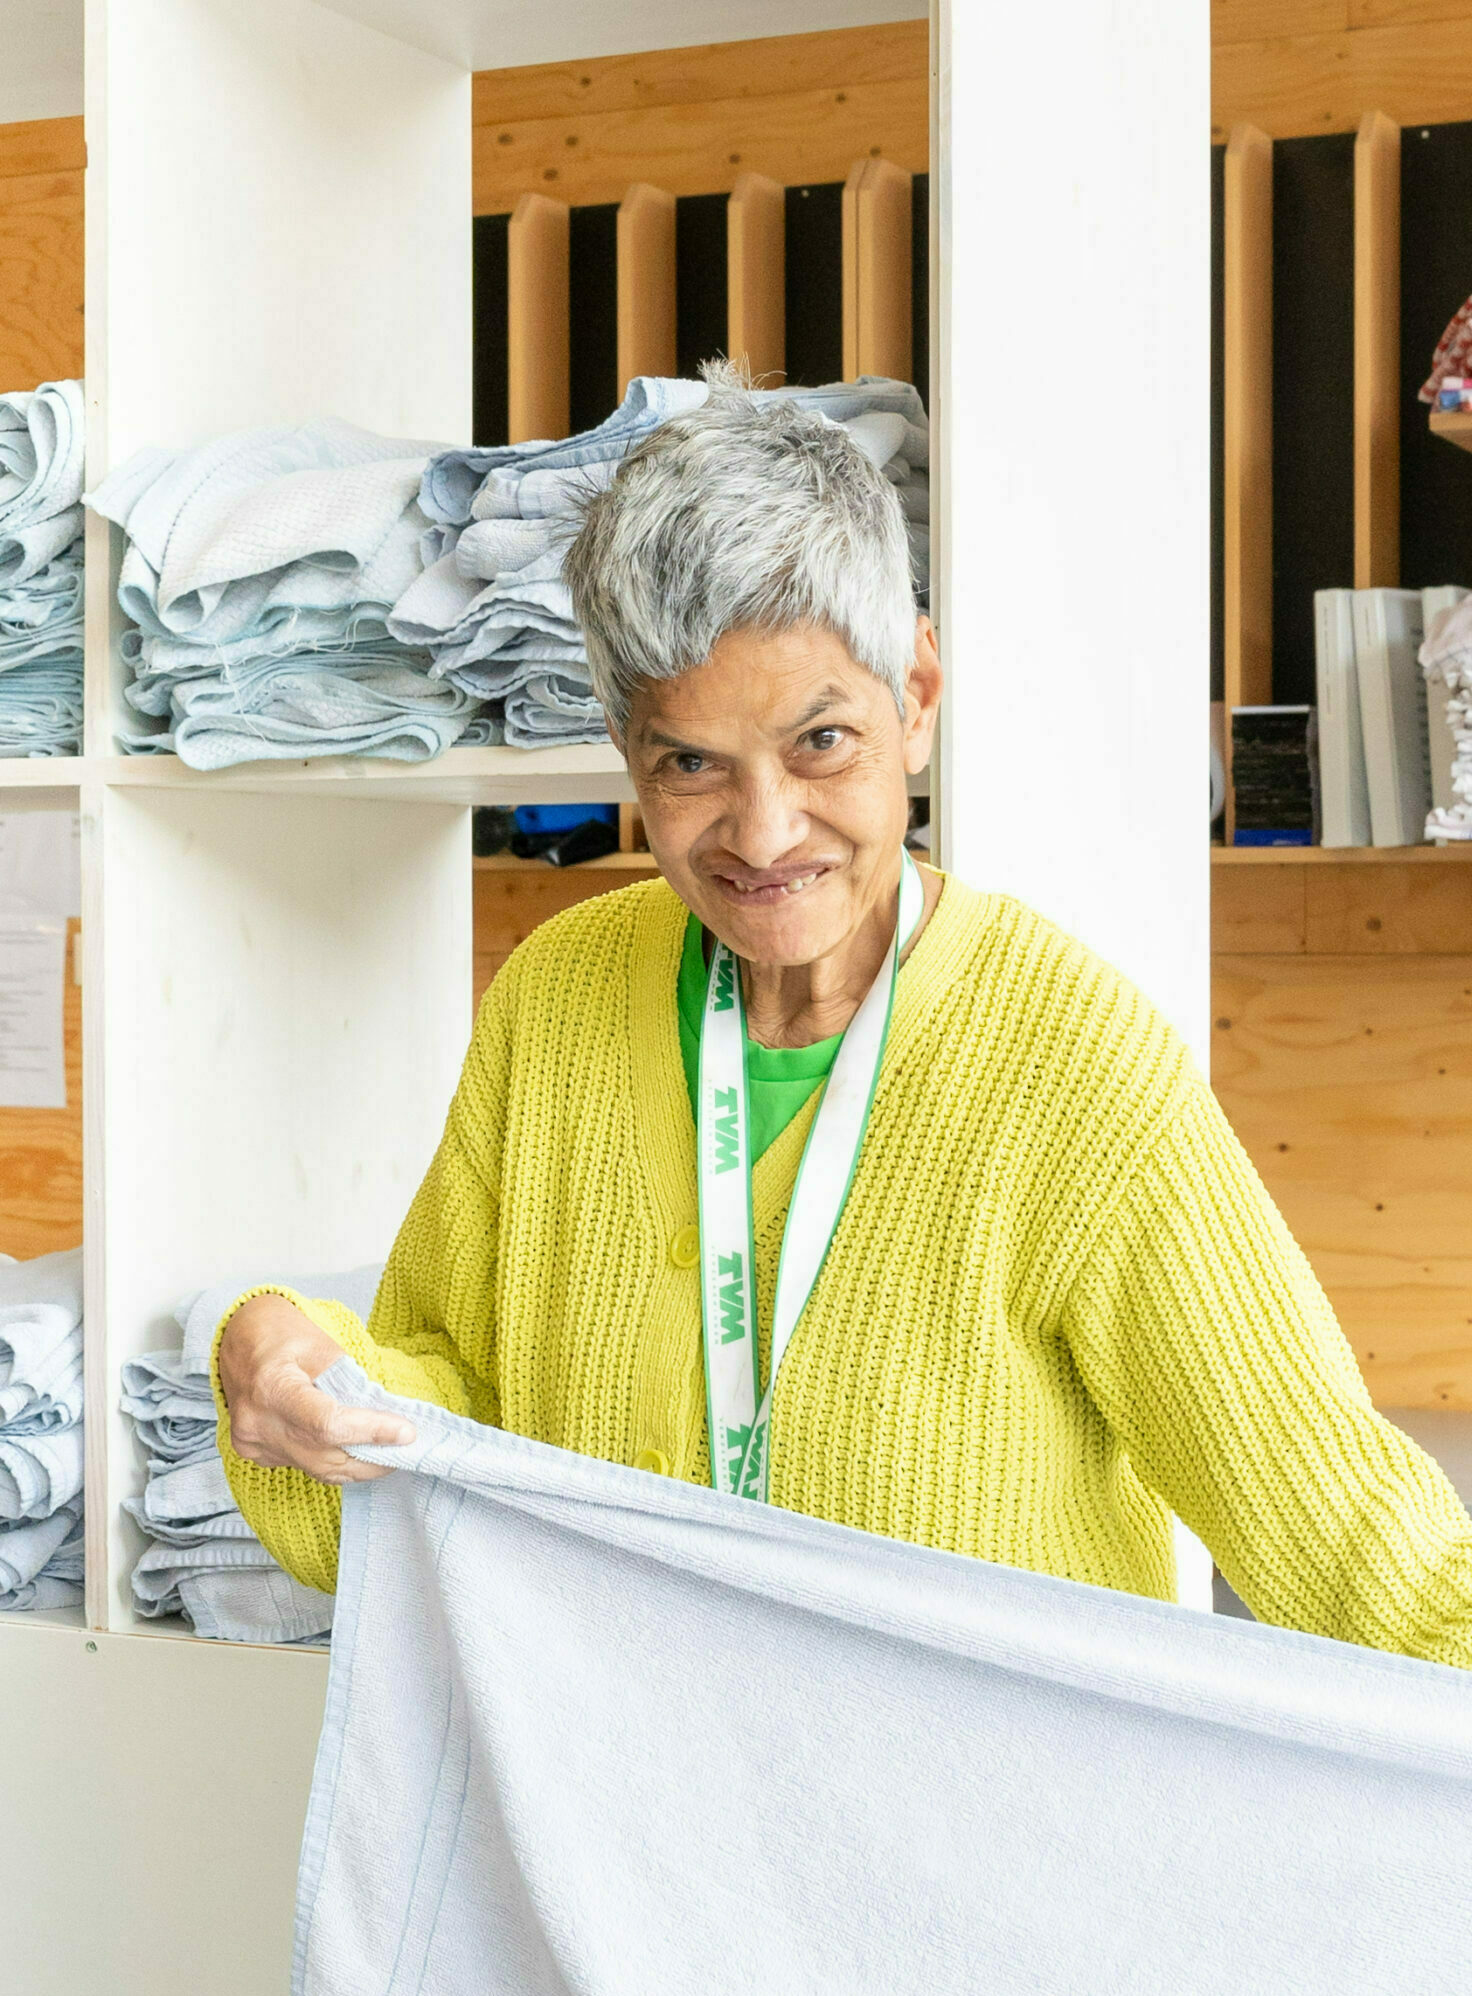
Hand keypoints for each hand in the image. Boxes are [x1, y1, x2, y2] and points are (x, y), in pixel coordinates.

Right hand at [216, 1291, 414, 1485]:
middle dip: (373, 1456)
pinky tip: (357, 1450)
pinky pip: (305, 1466)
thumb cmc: (280, 1334)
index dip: (371, 1432)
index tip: (406, 1432)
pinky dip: (335, 1461)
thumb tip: (384, 1411)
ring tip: (391, 1452)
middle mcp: (258, 1423)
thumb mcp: (321, 1343)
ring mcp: (253, 1443)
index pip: (327, 1424)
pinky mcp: (256, 1453)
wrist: (239, 1341)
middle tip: (407, 1446)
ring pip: (318, 1469)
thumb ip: (349, 1380)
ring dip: (359, 1465)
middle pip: (326, 1456)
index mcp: (271, 1388)